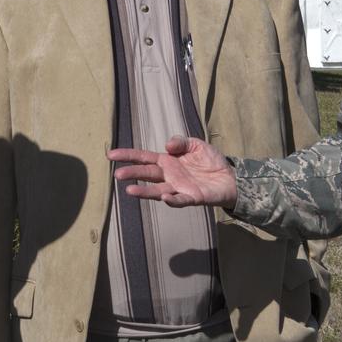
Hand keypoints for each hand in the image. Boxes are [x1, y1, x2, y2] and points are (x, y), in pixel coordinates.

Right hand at [108, 135, 237, 208]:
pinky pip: (180, 200)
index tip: (110, 155)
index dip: (128, 156)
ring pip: (157, 190)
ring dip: (144, 191)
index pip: (143, 157)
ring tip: (130, 190)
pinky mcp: (192, 197)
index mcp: (168, 161)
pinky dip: (171, 200)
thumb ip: (181, 142)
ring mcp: (179, 188)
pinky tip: (164, 197)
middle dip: (132, 173)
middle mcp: (169, 175)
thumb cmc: (210, 161)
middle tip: (117, 174)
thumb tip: (167, 145)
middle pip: (146, 173)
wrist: (230, 176)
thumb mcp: (195, 144)